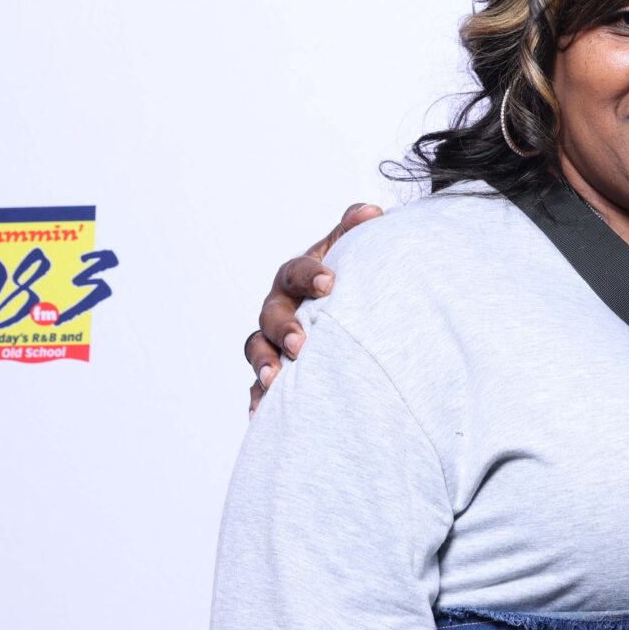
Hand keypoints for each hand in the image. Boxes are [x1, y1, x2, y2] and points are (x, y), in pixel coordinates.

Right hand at [245, 203, 381, 411]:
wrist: (339, 309)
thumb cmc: (342, 280)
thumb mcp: (346, 252)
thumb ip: (354, 230)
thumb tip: (370, 212)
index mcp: (294, 278)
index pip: (296, 272)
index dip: (311, 275)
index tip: (331, 282)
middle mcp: (277, 308)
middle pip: (270, 316)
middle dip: (283, 329)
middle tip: (299, 343)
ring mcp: (270, 340)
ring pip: (258, 351)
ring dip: (264, 365)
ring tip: (274, 381)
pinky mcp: (273, 370)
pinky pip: (259, 386)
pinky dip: (259, 400)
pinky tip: (260, 416)